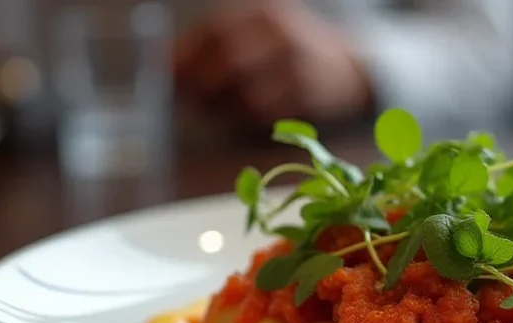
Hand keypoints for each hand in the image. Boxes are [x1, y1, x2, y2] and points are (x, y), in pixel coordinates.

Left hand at [173, 1, 372, 125]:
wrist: (344, 67)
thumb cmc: (283, 51)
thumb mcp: (253, 34)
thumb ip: (212, 45)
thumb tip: (168, 66)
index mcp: (263, 13)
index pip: (215, 33)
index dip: (186, 56)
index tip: (168, 76)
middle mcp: (282, 35)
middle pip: (229, 61)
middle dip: (201, 85)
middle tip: (187, 101)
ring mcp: (298, 66)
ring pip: (245, 94)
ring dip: (222, 107)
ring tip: (213, 109)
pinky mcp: (307, 96)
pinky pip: (264, 114)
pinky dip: (246, 118)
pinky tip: (243, 113)